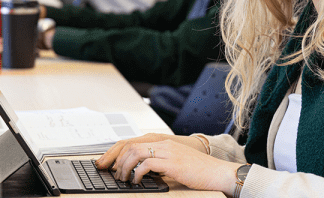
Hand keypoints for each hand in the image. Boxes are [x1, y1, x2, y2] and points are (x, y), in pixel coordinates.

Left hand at [96, 134, 239, 194]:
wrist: (217, 172)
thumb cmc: (198, 171)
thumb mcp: (175, 163)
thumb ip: (159, 163)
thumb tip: (140, 171)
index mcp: (164, 143)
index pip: (133, 141)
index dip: (116, 152)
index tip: (107, 163)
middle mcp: (164, 144)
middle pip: (130, 145)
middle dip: (116, 159)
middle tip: (113, 173)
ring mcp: (168, 152)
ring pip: (135, 152)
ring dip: (124, 167)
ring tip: (124, 178)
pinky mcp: (172, 163)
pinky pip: (146, 165)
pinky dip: (137, 173)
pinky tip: (137, 181)